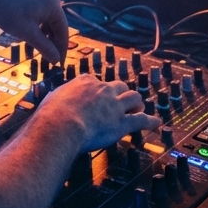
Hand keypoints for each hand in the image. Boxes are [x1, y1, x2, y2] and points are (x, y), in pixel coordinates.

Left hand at [0, 0, 68, 64]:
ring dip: (44, 35)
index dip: (62, 48)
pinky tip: (32, 37)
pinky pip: (40, 15)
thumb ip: (45, 47)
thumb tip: (57, 60)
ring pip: (48, 21)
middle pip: (56, 25)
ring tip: (39, 50)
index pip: (63, 30)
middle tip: (49, 58)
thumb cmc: (9, 14)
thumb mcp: (28, 34)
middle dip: (52, 42)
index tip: (59, 62)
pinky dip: (38, 27)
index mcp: (53, 4)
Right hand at [38, 74, 161, 152]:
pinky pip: (141, 120)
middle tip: (123, 100)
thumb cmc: (52, 114)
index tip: (98, 96)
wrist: (61, 125)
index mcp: (85, 81)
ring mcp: (114, 105)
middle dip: (122, 93)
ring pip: (134, 98)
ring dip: (137, 103)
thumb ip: (58, 97)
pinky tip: (156, 122)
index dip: (99, 90)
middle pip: (119, 86)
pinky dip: (150, 120)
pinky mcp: (121, 122)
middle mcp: (103, 89)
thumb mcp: (52, 98)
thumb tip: (53, 102)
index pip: (97, 81)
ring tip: (139, 108)